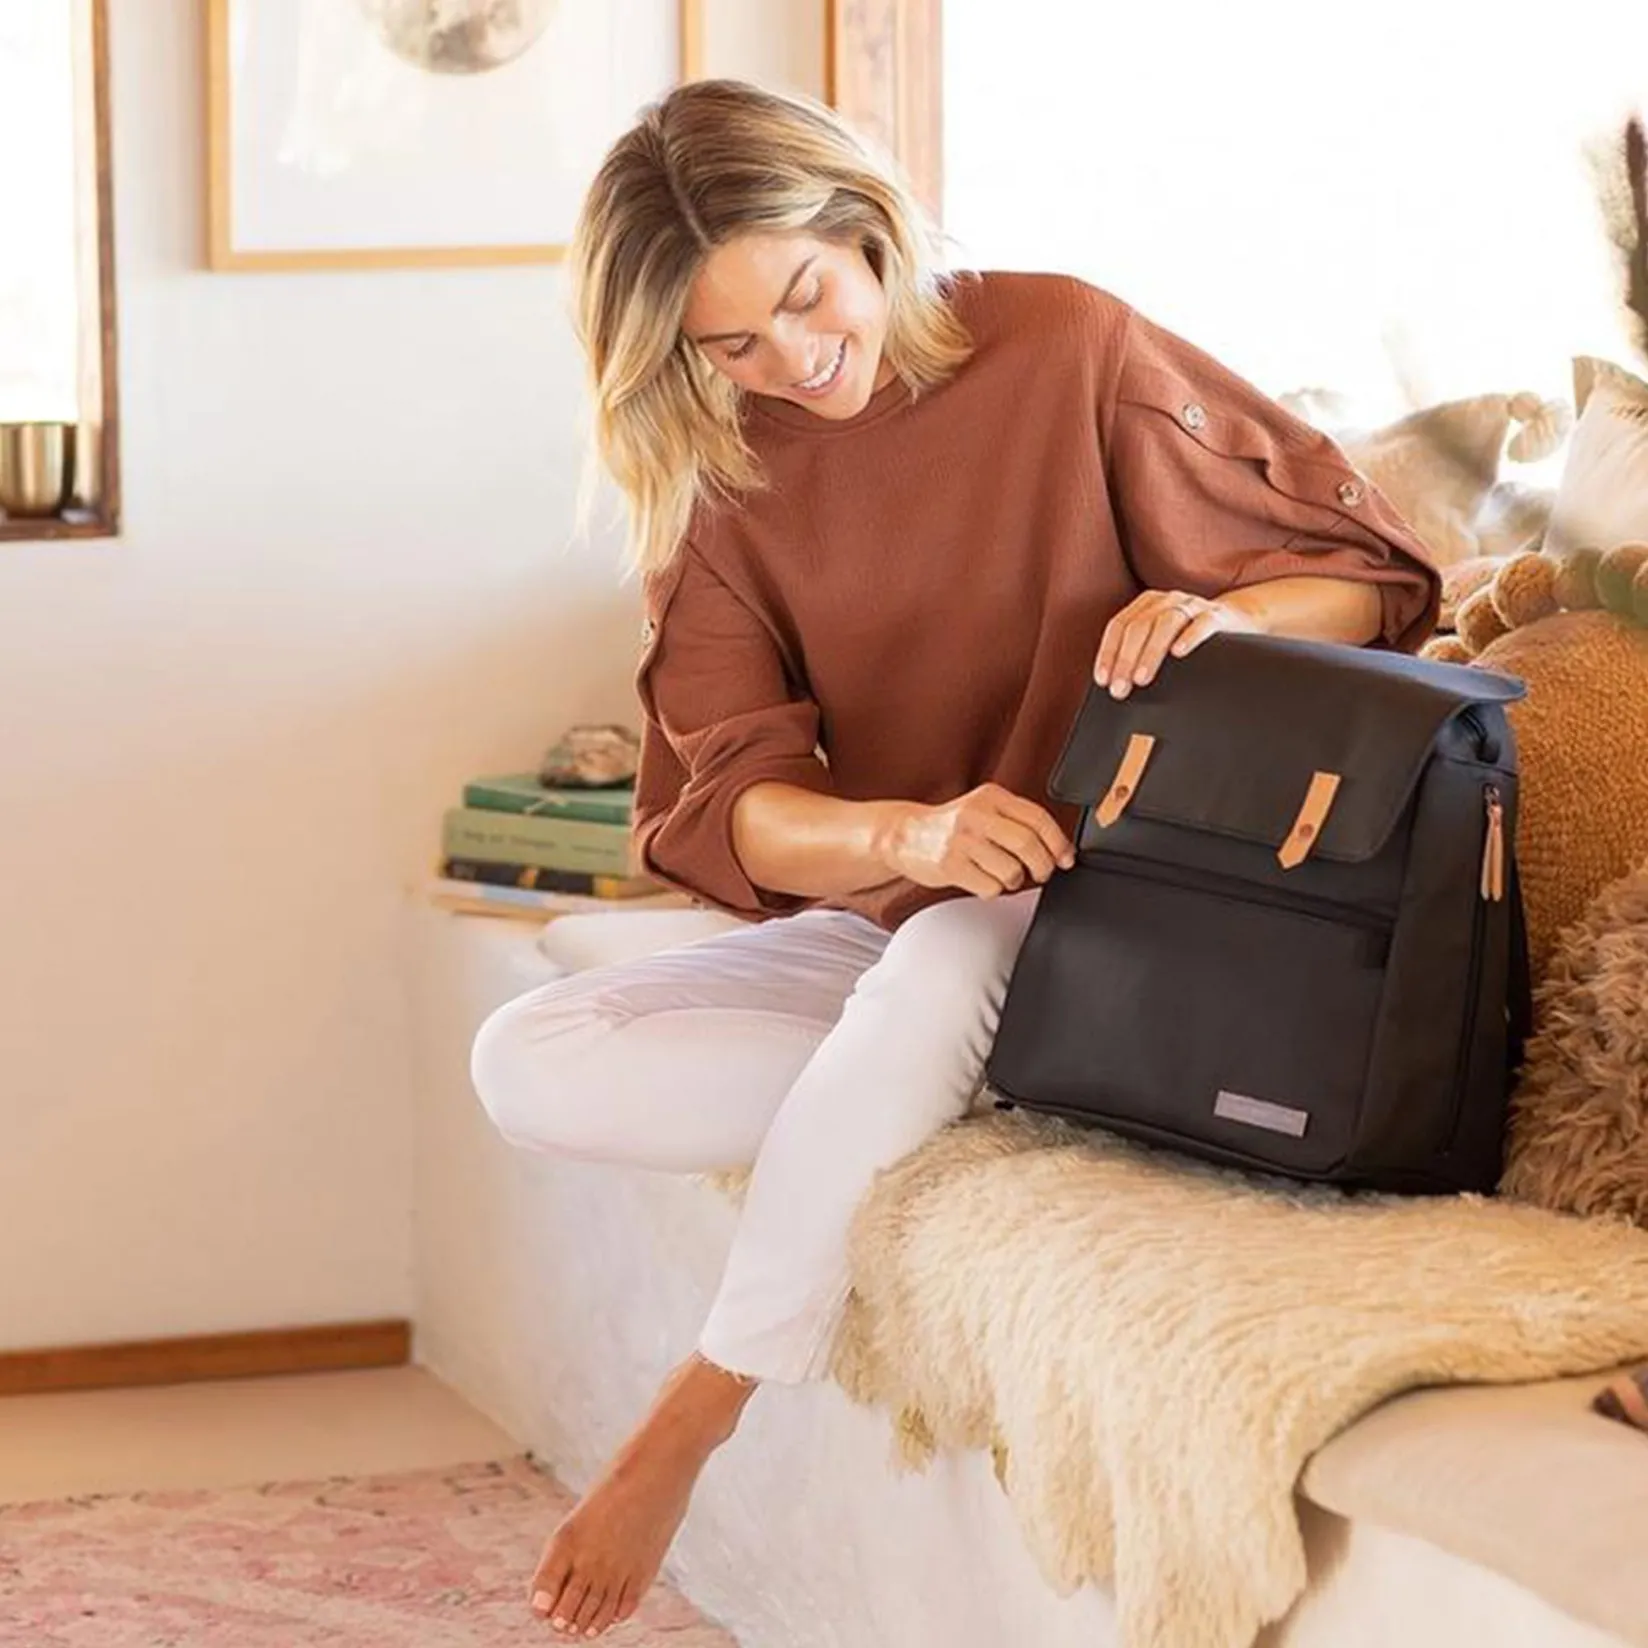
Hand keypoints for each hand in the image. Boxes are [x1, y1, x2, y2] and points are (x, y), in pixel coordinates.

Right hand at [876, 784, 1075, 898]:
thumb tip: (1061, 849)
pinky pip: (990, 887)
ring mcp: (962, 840)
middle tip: (1041, 873)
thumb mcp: (985, 809)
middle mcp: (976, 814)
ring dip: (1015, 881)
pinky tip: (981, 879)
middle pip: (1028, 844)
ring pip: (1011, 871)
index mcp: (991, 797)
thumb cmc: (953, 827)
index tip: (1066, 858)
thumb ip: (1018, 822)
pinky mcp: (950, 865)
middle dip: (1043, 866)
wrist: (906, 835)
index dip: (1059, 842)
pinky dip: (993, 889)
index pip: (1038, 818)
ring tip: (1002, 875)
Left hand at [1094, 588, 1261, 698]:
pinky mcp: (1217, 616)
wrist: (1239, 619)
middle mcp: (1167, 601)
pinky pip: (1202, 623)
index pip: (1119, 625)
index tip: (1103, 680)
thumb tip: (1115, 686)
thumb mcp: (1161, 639)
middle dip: (1125, 660)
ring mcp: (1192, 606)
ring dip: (1150, 653)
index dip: (1108, 653)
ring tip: (1141, 679)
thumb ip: (1140, 652)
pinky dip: (1189, 637)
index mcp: (1148, 604)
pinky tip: (1179, 653)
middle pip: (1139, 626)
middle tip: (1120, 689)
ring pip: (1166, 624)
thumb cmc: (1190, 636)